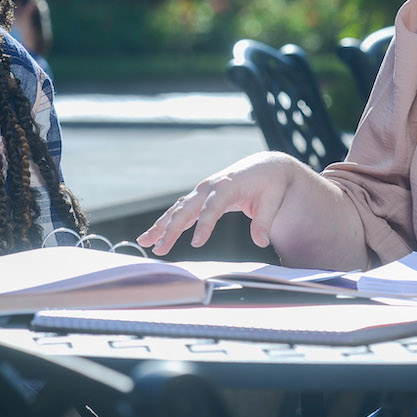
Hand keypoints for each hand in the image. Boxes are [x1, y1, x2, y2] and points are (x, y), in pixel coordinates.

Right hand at [136, 152, 325, 254]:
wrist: (265, 166)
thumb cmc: (270, 184)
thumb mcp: (272, 201)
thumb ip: (264, 221)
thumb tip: (261, 242)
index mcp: (227, 185)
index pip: (213, 207)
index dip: (204, 225)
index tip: (195, 244)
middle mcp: (210, 187)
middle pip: (187, 209)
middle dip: (171, 229)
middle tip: (160, 249)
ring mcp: (203, 191)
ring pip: (178, 209)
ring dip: (161, 225)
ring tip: (144, 241)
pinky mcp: (201, 197)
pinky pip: (181, 210)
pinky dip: (167, 222)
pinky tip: (154, 235)